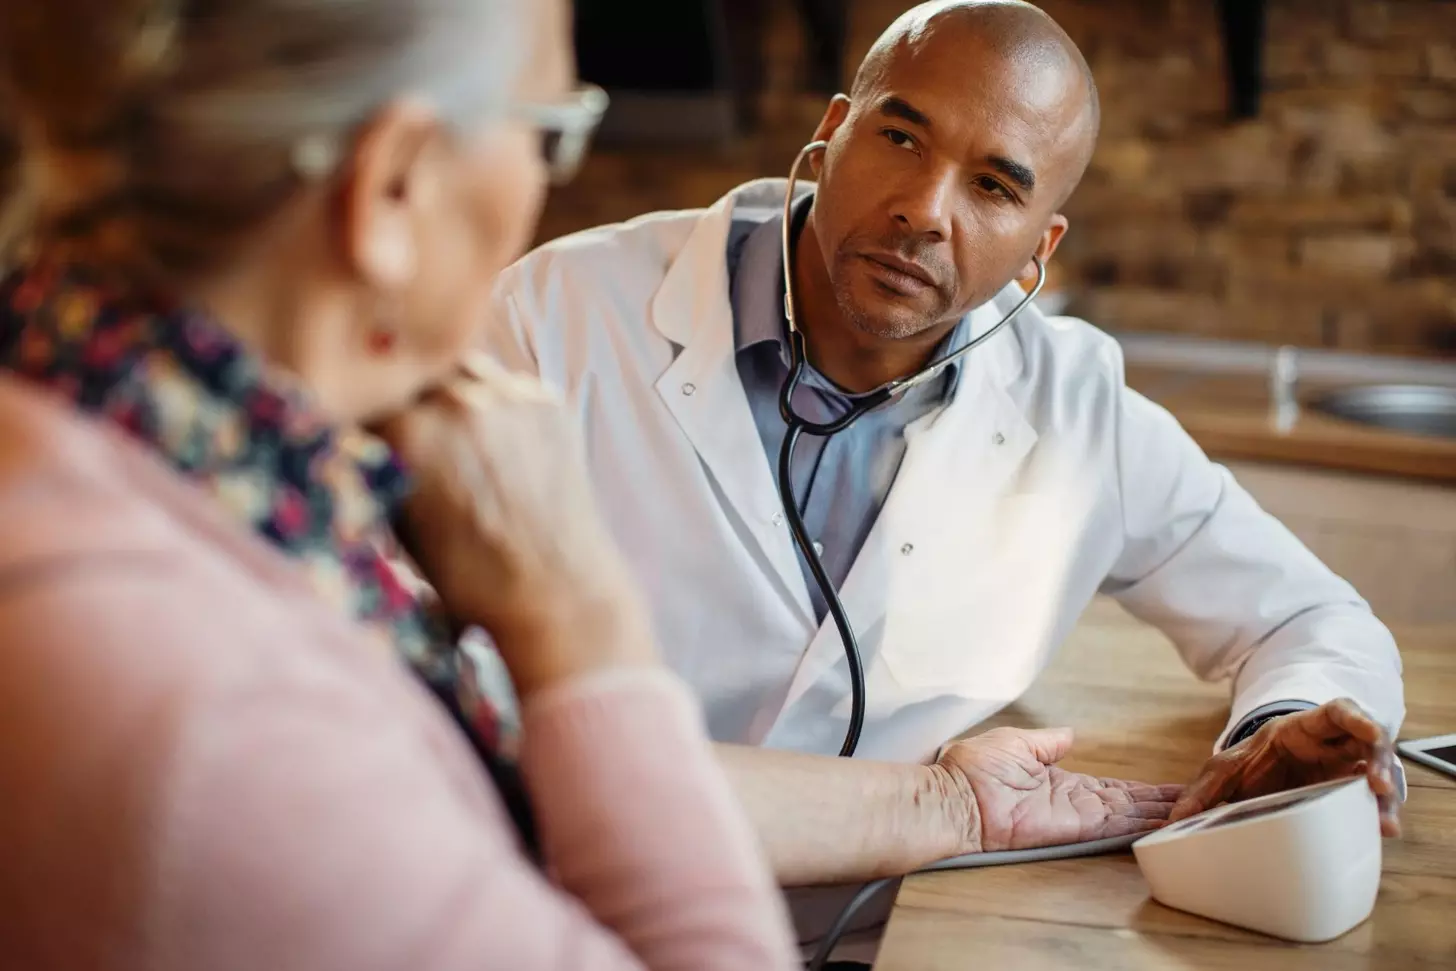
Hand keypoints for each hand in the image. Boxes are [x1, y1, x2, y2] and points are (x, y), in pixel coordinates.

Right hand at [377, 355, 653, 695]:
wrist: (556, 594)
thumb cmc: (467, 577)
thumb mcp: (397, 525)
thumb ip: (376, 468)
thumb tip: (356, 436)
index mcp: (406, 432)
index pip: (365, 395)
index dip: (363, 413)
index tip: (369, 431)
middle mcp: (457, 402)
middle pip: (414, 375)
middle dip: (409, 400)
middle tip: (418, 437)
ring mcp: (509, 397)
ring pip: (464, 370)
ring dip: (453, 393)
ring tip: (461, 439)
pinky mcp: (548, 403)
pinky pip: (509, 387)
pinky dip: (499, 407)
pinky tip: (502, 447)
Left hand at [935, 727, 1183, 853]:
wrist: (954, 796)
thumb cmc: (973, 769)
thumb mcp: (1017, 744)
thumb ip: (1048, 743)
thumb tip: (1069, 734)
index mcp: (1062, 782)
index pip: (1112, 788)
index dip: (1142, 790)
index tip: (1172, 789)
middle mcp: (1074, 803)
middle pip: (1128, 804)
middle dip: (1162, 804)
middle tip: (1201, 803)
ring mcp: (1075, 818)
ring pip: (1128, 816)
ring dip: (1160, 814)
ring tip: (1197, 812)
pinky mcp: (1071, 828)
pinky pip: (1112, 825)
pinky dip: (1139, 824)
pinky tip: (1167, 822)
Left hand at [1170, 699, 1400, 836]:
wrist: (1266, 778)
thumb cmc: (1254, 764)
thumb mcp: (1228, 769)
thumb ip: (1203, 790)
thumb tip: (1172, 820)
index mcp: (1306, 727)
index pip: (1338, 711)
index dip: (1356, 717)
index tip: (1368, 730)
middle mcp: (1336, 744)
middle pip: (1370, 741)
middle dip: (1379, 759)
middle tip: (1377, 784)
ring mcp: (1350, 769)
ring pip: (1380, 774)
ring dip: (1385, 795)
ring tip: (1385, 822)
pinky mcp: (1354, 794)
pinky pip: (1372, 802)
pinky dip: (1378, 814)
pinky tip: (1382, 830)